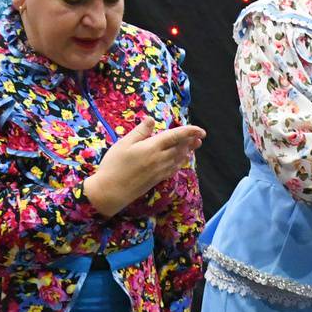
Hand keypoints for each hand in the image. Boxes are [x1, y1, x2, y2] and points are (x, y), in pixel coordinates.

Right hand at [86, 119, 204, 217]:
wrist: (111, 192)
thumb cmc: (114, 165)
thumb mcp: (124, 143)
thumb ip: (140, 131)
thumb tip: (151, 119)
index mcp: (153, 147)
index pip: (176, 137)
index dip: (189, 132)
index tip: (200, 130)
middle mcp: (160, 159)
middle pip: (180, 148)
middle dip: (191, 141)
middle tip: (200, 136)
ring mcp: (160, 170)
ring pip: (179, 158)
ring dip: (188, 151)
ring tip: (195, 145)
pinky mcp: (157, 179)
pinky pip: (173, 168)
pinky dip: (180, 162)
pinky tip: (182, 160)